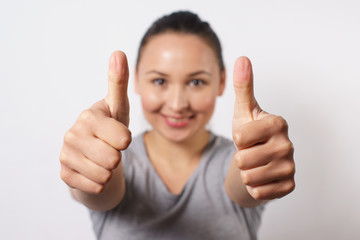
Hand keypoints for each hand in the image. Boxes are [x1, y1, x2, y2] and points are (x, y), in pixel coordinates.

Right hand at [60, 51, 130, 193]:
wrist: (95, 156)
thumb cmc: (111, 128)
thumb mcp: (119, 107)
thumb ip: (119, 82)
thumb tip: (118, 52)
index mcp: (88, 116)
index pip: (123, 139)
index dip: (125, 140)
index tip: (118, 135)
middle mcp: (72, 134)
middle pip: (113, 159)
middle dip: (117, 157)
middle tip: (109, 149)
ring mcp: (66, 155)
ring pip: (104, 174)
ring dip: (109, 170)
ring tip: (102, 159)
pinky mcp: (65, 174)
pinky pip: (95, 186)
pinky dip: (100, 182)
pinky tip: (93, 171)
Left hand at [232, 57, 294, 199]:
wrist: (257, 159)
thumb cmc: (249, 132)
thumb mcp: (243, 110)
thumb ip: (243, 86)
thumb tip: (242, 58)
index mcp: (278, 123)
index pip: (240, 136)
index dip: (236, 138)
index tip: (246, 135)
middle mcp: (288, 144)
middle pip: (243, 159)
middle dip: (239, 157)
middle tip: (249, 151)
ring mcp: (290, 166)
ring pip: (249, 178)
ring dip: (245, 173)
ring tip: (254, 163)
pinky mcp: (288, 185)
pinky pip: (259, 193)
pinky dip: (254, 187)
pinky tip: (260, 177)